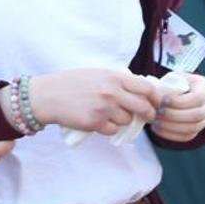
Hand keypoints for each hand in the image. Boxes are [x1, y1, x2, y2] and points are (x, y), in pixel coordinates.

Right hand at [27, 67, 161, 135]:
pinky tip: (98, 120)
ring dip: (122, 119)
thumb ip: (117, 80)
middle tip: (146, 115)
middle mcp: (111, 92)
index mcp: (113, 77)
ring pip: (127, 120)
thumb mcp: (97, 73)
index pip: (146, 88)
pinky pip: (113, 130)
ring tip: (108, 113)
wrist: (49, 95)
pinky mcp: (95, 123)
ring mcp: (104, 109)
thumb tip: (140, 90)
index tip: (156, 102)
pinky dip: (109, 128)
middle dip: (147, 114)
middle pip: (142, 107)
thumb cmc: (72, 82)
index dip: (155, 97)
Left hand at [150, 74, 204, 142]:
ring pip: (193, 128)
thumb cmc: (177, 82)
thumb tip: (152, 94)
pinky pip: (187, 136)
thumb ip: (165, 85)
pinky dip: (171, 134)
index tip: (164, 101)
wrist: (184, 91)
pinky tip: (158, 129)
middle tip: (158, 112)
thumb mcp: (174, 77)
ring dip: (172, 126)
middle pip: (197, 115)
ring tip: (156, 122)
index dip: (180, 102)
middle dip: (175, 115)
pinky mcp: (198, 129)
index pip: (197, 98)